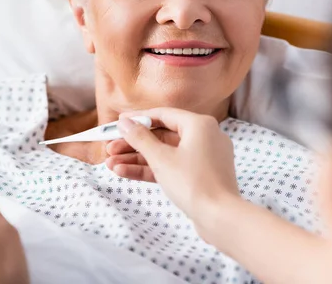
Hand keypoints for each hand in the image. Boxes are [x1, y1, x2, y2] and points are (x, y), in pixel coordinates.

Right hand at [105, 108, 238, 224]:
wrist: (220, 218)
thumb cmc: (194, 183)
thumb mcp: (161, 158)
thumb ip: (140, 138)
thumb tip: (125, 123)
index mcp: (199, 125)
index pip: (163, 114)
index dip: (138, 118)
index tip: (119, 122)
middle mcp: (204, 137)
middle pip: (161, 135)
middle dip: (133, 144)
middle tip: (110, 147)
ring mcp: (203, 158)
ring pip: (164, 153)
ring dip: (137, 159)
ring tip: (111, 164)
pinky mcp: (199, 176)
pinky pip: (172, 167)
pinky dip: (151, 169)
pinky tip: (125, 173)